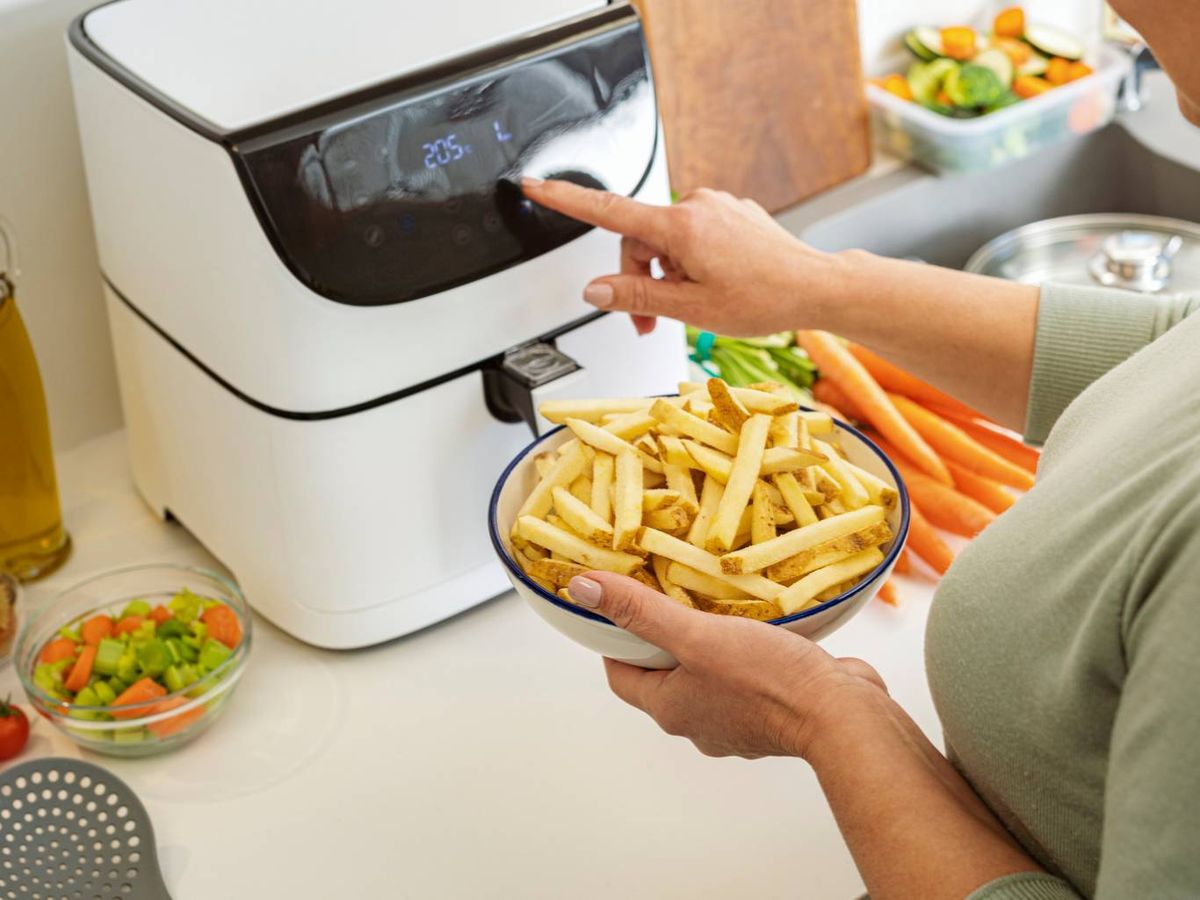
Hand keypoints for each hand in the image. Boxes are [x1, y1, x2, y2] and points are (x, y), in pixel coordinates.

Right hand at [521, 178, 844, 336]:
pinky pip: (692, 234)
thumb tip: (595, 290)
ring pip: (665, 240)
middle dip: (640, 278)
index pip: (608, 211)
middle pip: (639, 239)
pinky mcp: (730, 213)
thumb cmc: (764, 298)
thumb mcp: (691, 308)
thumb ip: (636, 297)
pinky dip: (688, 261)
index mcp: (681, 226)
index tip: (535, 185)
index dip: (566, 200)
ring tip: (688, 307)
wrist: (815, 286)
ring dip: (665, 274)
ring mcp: (715, 206)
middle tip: (650, 320)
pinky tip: (712, 285)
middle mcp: (696, 205)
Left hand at [567, 571, 886, 759]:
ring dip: (709, 644)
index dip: (616, 641)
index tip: (623, 606)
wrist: (844, 718)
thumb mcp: (696, 634)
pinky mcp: (774, 714)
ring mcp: (739, 721)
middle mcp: (699, 722)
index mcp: (670, 709)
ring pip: (709, 676)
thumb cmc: (767, 679)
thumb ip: (641, 612)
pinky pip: (749, 679)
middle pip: (665, 675)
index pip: (622, 675)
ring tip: (717, 605)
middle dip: (665, 637)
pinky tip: (761, 627)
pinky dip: (747, 654)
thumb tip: (582, 589)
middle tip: (672, 594)